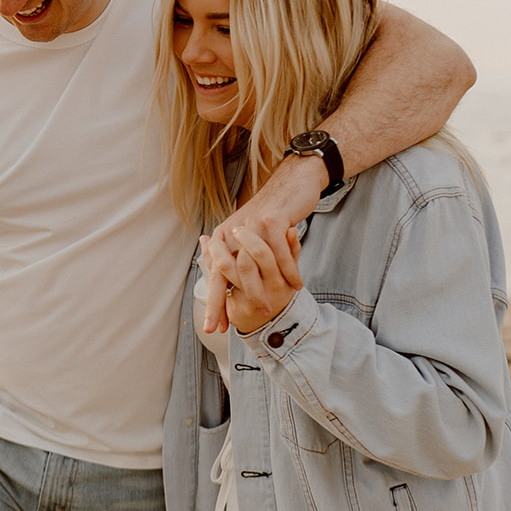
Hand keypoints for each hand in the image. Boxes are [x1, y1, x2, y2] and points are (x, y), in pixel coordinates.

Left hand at [201, 156, 319, 332]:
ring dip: (260, 291)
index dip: (214, 301)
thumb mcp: (251, 238)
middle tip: (227, 327)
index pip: (215, 274)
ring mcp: (251, 226)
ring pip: (250, 266)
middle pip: (223, 272)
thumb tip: (225, 284)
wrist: (292, 183)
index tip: (214, 326)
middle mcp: (231, 232)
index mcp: (223, 237)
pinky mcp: (271, 221)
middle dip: (222, 302)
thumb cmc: (272, 215)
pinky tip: (296, 286)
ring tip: (266, 310)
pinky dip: (289, 271)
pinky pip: (278, 253)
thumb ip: (237, 257)